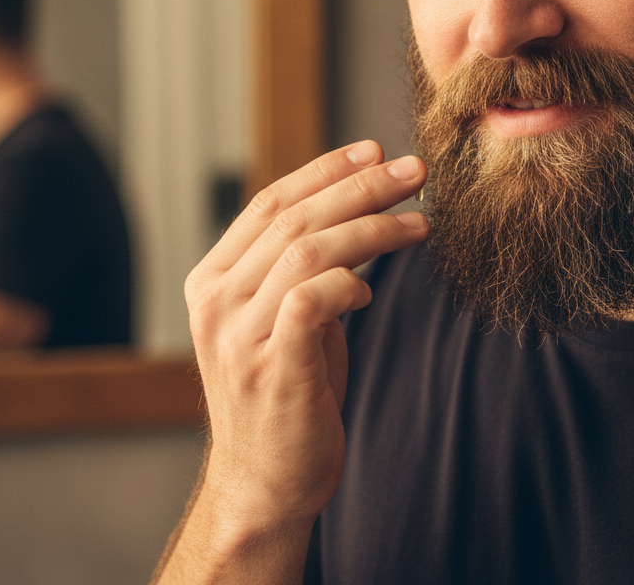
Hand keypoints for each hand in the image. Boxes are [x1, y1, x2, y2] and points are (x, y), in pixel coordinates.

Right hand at [184, 141, 427, 534]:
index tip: (373, 150)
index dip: (324, 170)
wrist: (266, 483)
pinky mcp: (269, 363)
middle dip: (361, 186)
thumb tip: (356, 208)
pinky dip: (350, 282)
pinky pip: (312, 298)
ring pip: (308, 250)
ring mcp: (237, 332)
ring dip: (372, 227)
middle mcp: (216, 299)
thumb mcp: (284, 317)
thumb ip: (302, 267)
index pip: (270, 202)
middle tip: (414, 170)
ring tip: (420, 222)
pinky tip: (372, 288)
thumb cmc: (287, 392)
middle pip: (295, 218)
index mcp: (213, 279)